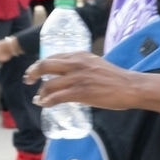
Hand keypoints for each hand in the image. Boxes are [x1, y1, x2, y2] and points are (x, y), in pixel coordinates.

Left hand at [26, 52, 141, 109]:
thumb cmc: (117, 78)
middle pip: (45, 65)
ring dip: (41, 92)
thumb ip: (82, 67)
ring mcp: (77, 78)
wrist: (131, 87)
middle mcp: (76, 64)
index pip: (53, 57)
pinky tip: (45, 104)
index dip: (41, 64)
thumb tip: (70, 76)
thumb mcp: (97, 65)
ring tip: (39, 98)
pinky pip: (56, 97)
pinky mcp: (80, 92)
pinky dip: (47, 101)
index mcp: (81, 55)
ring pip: (49, 84)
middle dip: (33, 73)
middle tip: (28, 80)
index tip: (36, 71)